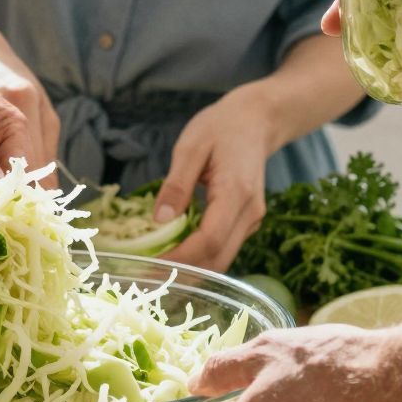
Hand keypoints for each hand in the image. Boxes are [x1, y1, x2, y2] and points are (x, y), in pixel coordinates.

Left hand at [157, 88, 276, 272]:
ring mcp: (251, 221)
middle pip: (218, 260)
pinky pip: (223, 250)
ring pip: (222, 261)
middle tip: (145, 281)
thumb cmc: (222, 127)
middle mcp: (249, 213)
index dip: (180, 259)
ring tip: (155, 275)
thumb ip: (176, 184)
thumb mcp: (191, 147)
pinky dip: (199, 261)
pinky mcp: (246, 223)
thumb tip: (159, 220)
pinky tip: (174, 260)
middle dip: (182, 275)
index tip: (149, 267)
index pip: (209, 239)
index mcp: (236, 192)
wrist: (257, 120)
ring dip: (190, 273)